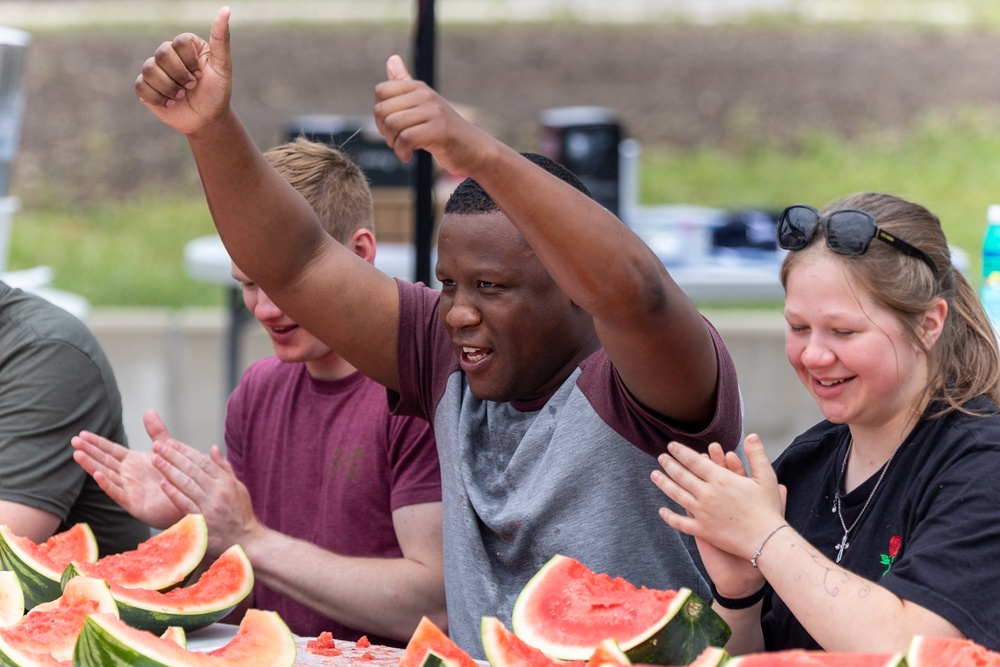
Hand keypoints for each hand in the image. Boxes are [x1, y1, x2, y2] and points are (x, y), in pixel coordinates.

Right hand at [71, 413, 185, 528]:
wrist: (192, 500)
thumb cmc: (179, 477)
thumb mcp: (167, 450)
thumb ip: (157, 432)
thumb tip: (148, 411)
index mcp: (135, 463)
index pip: (111, 450)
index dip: (96, 443)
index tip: (81, 434)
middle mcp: (129, 476)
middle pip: (104, 461)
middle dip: (89, 451)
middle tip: (73, 440)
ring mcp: (131, 490)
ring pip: (107, 475)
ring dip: (92, 465)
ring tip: (77, 454)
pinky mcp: (136, 504)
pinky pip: (119, 493)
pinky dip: (108, 484)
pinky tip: (97, 474)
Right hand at [134, 6, 232, 134]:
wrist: (207, 120)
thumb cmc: (217, 93)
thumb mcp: (223, 67)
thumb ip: (221, 39)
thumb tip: (226, 9)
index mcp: (186, 46)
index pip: (178, 42)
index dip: (189, 62)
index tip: (201, 75)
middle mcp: (169, 54)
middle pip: (162, 53)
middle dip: (180, 75)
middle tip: (192, 87)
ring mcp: (155, 70)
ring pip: (150, 70)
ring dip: (170, 88)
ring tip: (181, 97)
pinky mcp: (145, 87)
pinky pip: (141, 86)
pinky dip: (158, 98)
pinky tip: (170, 103)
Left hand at [151, 440, 261, 556]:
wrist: (246, 540)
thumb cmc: (240, 514)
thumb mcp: (238, 487)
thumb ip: (224, 468)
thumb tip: (213, 449)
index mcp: (226, 481)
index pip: (202, 461)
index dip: (185, 451)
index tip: (170, 442)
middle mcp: (218, 491)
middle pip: (192, 469)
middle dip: (173, 456)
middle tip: (157, 445)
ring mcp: (210, 506)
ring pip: (186, 484)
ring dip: (169, 470)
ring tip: (155, 459)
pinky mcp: (203, 521)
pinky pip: (185, 504)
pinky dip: (174, 493)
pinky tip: (163, 483)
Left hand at [373, 55, 493, 178]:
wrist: (473, 149)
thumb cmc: (443, 130)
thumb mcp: (423, 105)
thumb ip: (405, 84)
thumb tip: (392, 58)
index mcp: (418, 87)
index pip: (381, 91)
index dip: (380, 113)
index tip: (392, 128)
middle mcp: (425, 95)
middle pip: (382, 110)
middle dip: (384, 131)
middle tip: (396, 142)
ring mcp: (434, 111)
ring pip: (392, 125)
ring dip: (393, 143)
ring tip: (403, 149)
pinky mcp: (439, 130)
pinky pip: (406, 139)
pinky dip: (402, 152)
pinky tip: (408, 157)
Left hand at [651, 434, 783, 594]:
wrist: (767, 540)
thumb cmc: (768, 509)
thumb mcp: (766, 477)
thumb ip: (756, 455)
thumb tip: (751, 435)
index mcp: (721, 479)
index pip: (694, 461)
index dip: (680, 452)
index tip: (671, 446)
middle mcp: (707, 493)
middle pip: (681, 475)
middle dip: (669, 464)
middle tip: (660, 457)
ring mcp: (702, 512)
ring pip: (676, 494)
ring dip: (663, 483)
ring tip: (654, 475)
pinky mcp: (702, 530)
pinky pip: (681, 522)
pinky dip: (669, 516)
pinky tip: (662, 510)